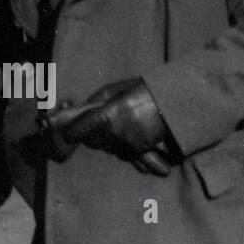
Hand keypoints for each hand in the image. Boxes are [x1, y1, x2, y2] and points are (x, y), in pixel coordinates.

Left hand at [45, 79, 173, 175]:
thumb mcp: (114, 90)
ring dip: (106, 140)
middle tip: (97, 123)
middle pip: (91, 141)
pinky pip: (120, 154)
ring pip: (105, 148)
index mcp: (106, 115)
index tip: (71, 130)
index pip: (77, 131)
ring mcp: (125, 145)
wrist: (172, 103)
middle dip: (90, 134)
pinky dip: (120, 147)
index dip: (72, 131)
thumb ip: (94, 102)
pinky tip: (126, 136)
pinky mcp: (137, 152)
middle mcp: (114, 134)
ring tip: (117, 126)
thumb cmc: (142, 91)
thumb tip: (80, 112)